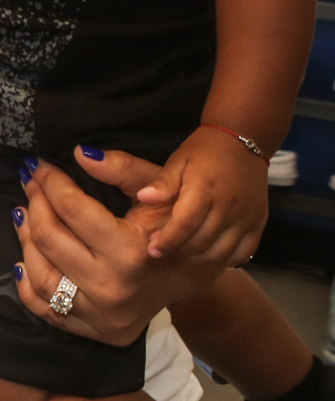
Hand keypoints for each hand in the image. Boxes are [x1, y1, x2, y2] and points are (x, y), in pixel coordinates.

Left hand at [14, 149, 222, 344]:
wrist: (194, 276)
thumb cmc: (173, 225)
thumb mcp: (158, 192)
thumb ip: (121, 169)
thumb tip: (79, 153)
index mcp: (131, 251)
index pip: (71, 209)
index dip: (49, 181)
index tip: (38, 166)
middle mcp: (113, 287)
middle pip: (50, 239)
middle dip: (34, 202)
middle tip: (31, 183)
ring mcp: (102, 314)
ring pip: (40, 274)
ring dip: (26, 238)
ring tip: (24, 213)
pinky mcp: (96, 331)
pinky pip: (45, 309)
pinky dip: (27, 283)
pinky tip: (25, 256)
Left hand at [133, 126, 268, 263]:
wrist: (242, 141)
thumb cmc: (204, 151)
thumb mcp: (179, 160)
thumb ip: (163, 182)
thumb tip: (142, 198)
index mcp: (204, 190)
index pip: (184, 224)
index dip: (167, 241)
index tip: (152, 249)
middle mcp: (228, 207)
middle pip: (201, 242)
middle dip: (179, 249)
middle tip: (164, 246)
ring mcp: (246, 217)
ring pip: (221, 252)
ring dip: (199, 256)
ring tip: (184, 249)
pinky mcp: (259, 222)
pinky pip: (243, 253)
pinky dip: (225, 259)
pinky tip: (209, 252)